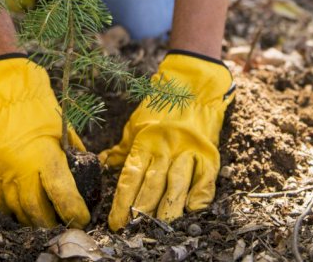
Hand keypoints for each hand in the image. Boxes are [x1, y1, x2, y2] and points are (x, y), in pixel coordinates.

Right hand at [0, 55, 89, 227]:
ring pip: (16, 208)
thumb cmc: (42, 108)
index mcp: (44, 154)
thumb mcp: (65, 129)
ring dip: (32, 219)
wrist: (9, 94)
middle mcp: (21, 166)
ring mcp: (3, 169)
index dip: (74, 210)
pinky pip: (0, 199)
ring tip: (45, 220)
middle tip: (64, 221)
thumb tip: (85, 170)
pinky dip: (13, 209)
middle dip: (51, 221)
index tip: (83, 217)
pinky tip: (24, 210)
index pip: (61, 193)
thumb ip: (74, 153)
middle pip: (36, 209)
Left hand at [100, 51, 234, 230]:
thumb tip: (104, 163)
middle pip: (153, 183)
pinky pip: (205, 178)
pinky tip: (192, 209)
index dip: (122, 202)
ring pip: (177, 183)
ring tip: (159, 224)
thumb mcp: (137, 123)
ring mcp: (189, 149)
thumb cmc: (162, 105)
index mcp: (146, 140)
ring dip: (168, 206)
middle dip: (142, 209)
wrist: (194, 84)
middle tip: (134, 228)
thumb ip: (124, 148)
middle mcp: (166, 146)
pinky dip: (200, 194)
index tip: (115, 222)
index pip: (131, 176)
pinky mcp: (209, 152)